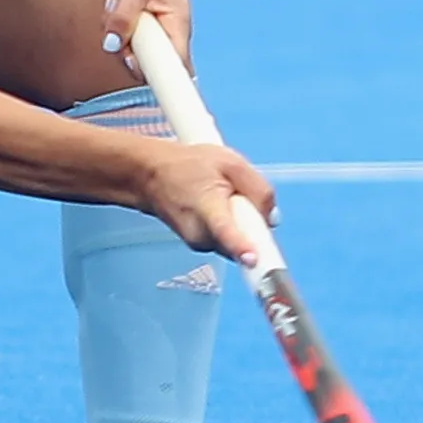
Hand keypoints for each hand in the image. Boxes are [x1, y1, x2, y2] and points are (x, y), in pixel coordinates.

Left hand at [102, 0, 190, 73]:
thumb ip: (124, 15)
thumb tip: (113, 45)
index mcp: (177, 24)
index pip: (176, 68)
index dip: (158, 78)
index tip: (133, 65)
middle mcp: (172, 32)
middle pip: (149, 64)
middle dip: (126, 49)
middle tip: (116, 21)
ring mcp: (159, 29)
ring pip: (134, 51)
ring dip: (118, 33)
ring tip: (116, 2)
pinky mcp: (146, 25)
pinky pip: (128, 37)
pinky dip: (117, 25)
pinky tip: (116, 3)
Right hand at [143, 140, 277, 258]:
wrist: (150, 175)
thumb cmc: (188, 165)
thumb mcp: (230, 162)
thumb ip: (257, 188)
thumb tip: (272, 218)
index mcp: (207, 208)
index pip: (225, 231)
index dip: (241, 246)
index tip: (252, 259)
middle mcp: (201, 235)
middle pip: (244, 241)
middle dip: (251, 222)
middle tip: (237, 196)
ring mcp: (198, 244)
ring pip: (237, 242)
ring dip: (239, 224)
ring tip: (221, 198)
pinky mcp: (200, 247)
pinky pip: (228, 242)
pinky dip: (229, 227)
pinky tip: (214, 208)